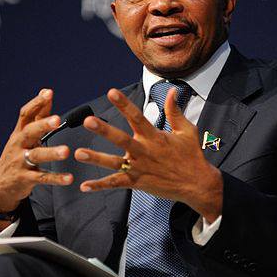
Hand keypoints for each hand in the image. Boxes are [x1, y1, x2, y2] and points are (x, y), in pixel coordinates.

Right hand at [0, 89, 72, 226]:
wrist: (1, 186)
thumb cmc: (16, 155)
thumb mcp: (23, 135)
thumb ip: (37, 115)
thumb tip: (46, 91)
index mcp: (19, 133)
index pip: (25, 114)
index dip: (37, 103)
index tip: (49, 93)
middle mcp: (18, 145)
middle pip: (29, 132)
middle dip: (42, 125)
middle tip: (56, 119)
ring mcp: (20, 162)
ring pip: (36, 155)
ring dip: (51, 153)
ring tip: (66, 151)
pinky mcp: (25, 179)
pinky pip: (42, 178)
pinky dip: (56, 178)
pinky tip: (69, 178)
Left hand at [74, 88, 222, 220]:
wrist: (197, 184)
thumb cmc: (191, 155)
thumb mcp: (186, 130)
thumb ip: (175, 111)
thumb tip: (172, 91)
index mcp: (155, 137)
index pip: (137, 117)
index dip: (124, 104)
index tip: (112, 92)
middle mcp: (145, 151)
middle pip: (121, 139)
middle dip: (104, 130)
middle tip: (88, 121)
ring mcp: (140, 168)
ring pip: (114, 163)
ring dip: (96, 158)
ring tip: (79, 153)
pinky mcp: (137, 183)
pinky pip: (116, 184)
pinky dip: (100, 185)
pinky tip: (84, 186)